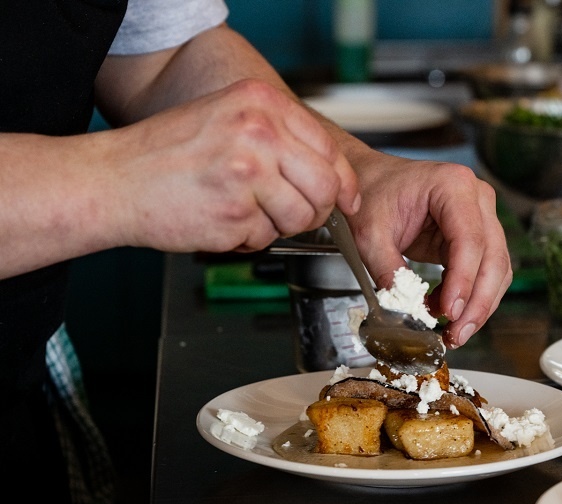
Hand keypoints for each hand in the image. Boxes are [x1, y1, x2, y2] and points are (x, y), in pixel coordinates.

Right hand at [109, 79, 358, 252]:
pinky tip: (221, 220)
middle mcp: (259, 133)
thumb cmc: (167, 154)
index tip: (344, 201)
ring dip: (278, 226)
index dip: (343, 184)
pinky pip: (266, 238)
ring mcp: (248, 174)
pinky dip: (248, 239)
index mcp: (260, 103)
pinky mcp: (235, 213)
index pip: (330, 150)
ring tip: (244, 212)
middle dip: (316, 211)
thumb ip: (280, 138)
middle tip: (292, 214)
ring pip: (301, 218)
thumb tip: (333, 175)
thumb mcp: (228, 119)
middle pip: (325, 188)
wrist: (114, 180)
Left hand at [344, 152, 512, 348]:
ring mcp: (481, 217)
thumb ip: (387, 270)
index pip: (470, 240)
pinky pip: (486, 272)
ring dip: (479, 305)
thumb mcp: (370, 233)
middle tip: (457, 333)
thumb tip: (406, 309)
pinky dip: (472, 297)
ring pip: (497, 269)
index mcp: (453, 186)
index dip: (464, 281)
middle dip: (477, 302)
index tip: (449, 312)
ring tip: (453, 331)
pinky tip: (448, 313)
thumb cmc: (372, 194)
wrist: (373, 181)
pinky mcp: (477, 236)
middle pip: (493, 258)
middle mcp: (477, 199)